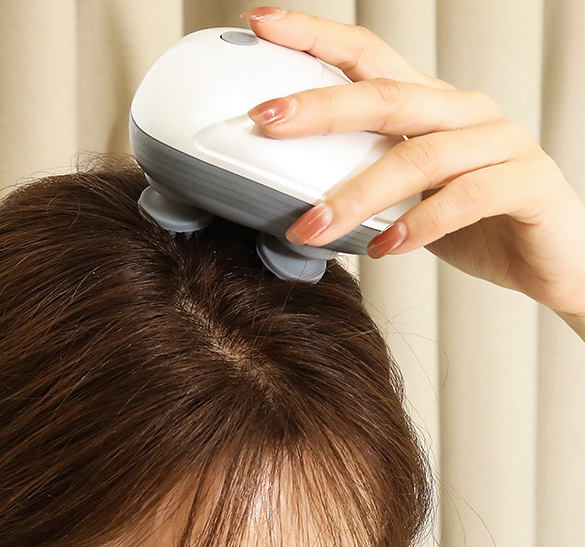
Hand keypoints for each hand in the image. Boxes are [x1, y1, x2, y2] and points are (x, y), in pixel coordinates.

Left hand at [241, 7, 584, 336]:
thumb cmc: (471, 225)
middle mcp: (463, 112)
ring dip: (355, 196)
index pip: (367, 57)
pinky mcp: (526, 183)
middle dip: (318, 107)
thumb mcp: (405, 198)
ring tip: (311, 228)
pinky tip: (382, 247)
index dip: (315, 37)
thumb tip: (291, 199)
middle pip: (384, 97)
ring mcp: (499, 143)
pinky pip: (463, 199)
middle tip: (265, 120)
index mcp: (429, 106)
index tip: (262, 22)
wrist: (549, 258)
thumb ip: (363, 184)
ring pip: (417, 157)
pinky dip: (416, 226)